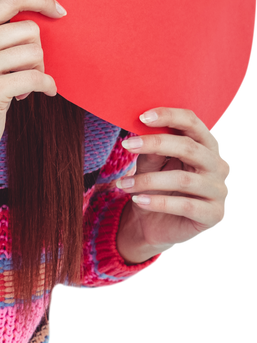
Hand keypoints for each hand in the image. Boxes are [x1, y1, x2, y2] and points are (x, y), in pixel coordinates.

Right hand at [0, 0, 64, 176]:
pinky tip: (43, 93)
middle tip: (30, 70)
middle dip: (38, 51)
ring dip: (39, 70)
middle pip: (29, 29)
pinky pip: (36, 77)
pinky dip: (47, 86)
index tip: (59, 11)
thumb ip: (0, 35)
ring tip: (25, 85)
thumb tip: (43, 16)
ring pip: (35, 53)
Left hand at [116, 107, 231, 256]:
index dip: (169, 116)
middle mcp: (219, 165)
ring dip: (147, 180)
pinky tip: (137, 201)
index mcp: (206, 146)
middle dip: (155, 144)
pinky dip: (158, 202)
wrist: (155, 226)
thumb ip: (153, 151)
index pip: (193, 122)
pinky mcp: (215, 215)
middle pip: (189, 147)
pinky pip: (185, 206)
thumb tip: (146, 132)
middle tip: (126, 145)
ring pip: (183, 179)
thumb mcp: (151, 165)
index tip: (142, 117)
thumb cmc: (156, 189)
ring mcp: (220, 191)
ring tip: (123, 184)